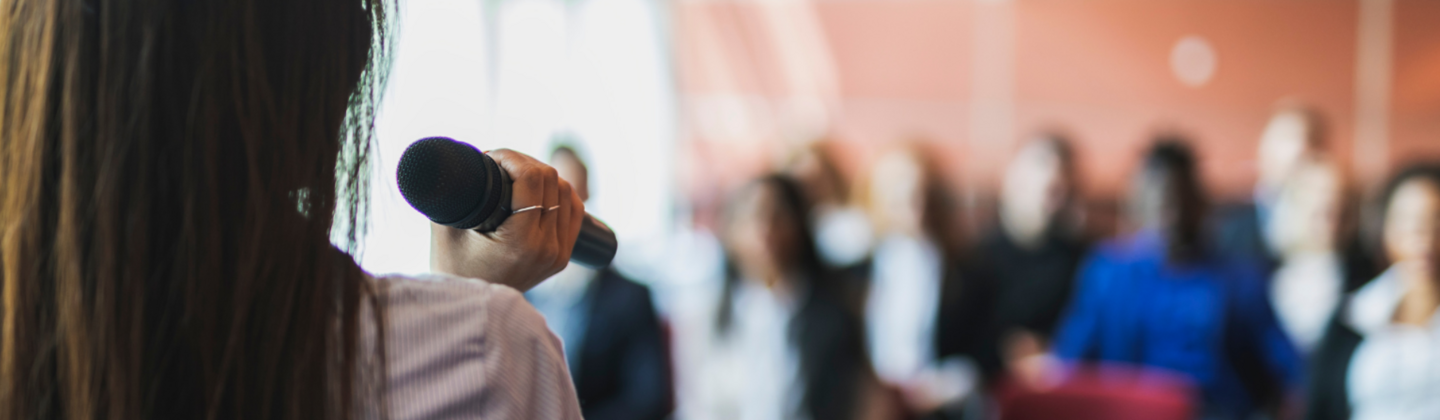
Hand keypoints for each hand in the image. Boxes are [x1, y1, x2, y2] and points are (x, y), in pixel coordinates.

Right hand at [430, 149, 585, 291]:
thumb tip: (455, 160)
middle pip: (551, 180)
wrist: (468, 310)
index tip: (491, 156)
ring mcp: (558, 253)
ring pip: (566, 192)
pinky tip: (541, 187)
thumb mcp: (445, 229)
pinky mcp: (562, 256)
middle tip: (499, 163)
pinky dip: (560, 192)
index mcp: (521, 242)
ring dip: (542, 175)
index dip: (511, 157)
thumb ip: (450, 195)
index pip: (531, 179)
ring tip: (515, 174)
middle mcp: (547, 248)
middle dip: (523, 162)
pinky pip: (574, 211)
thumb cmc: (451, 270)